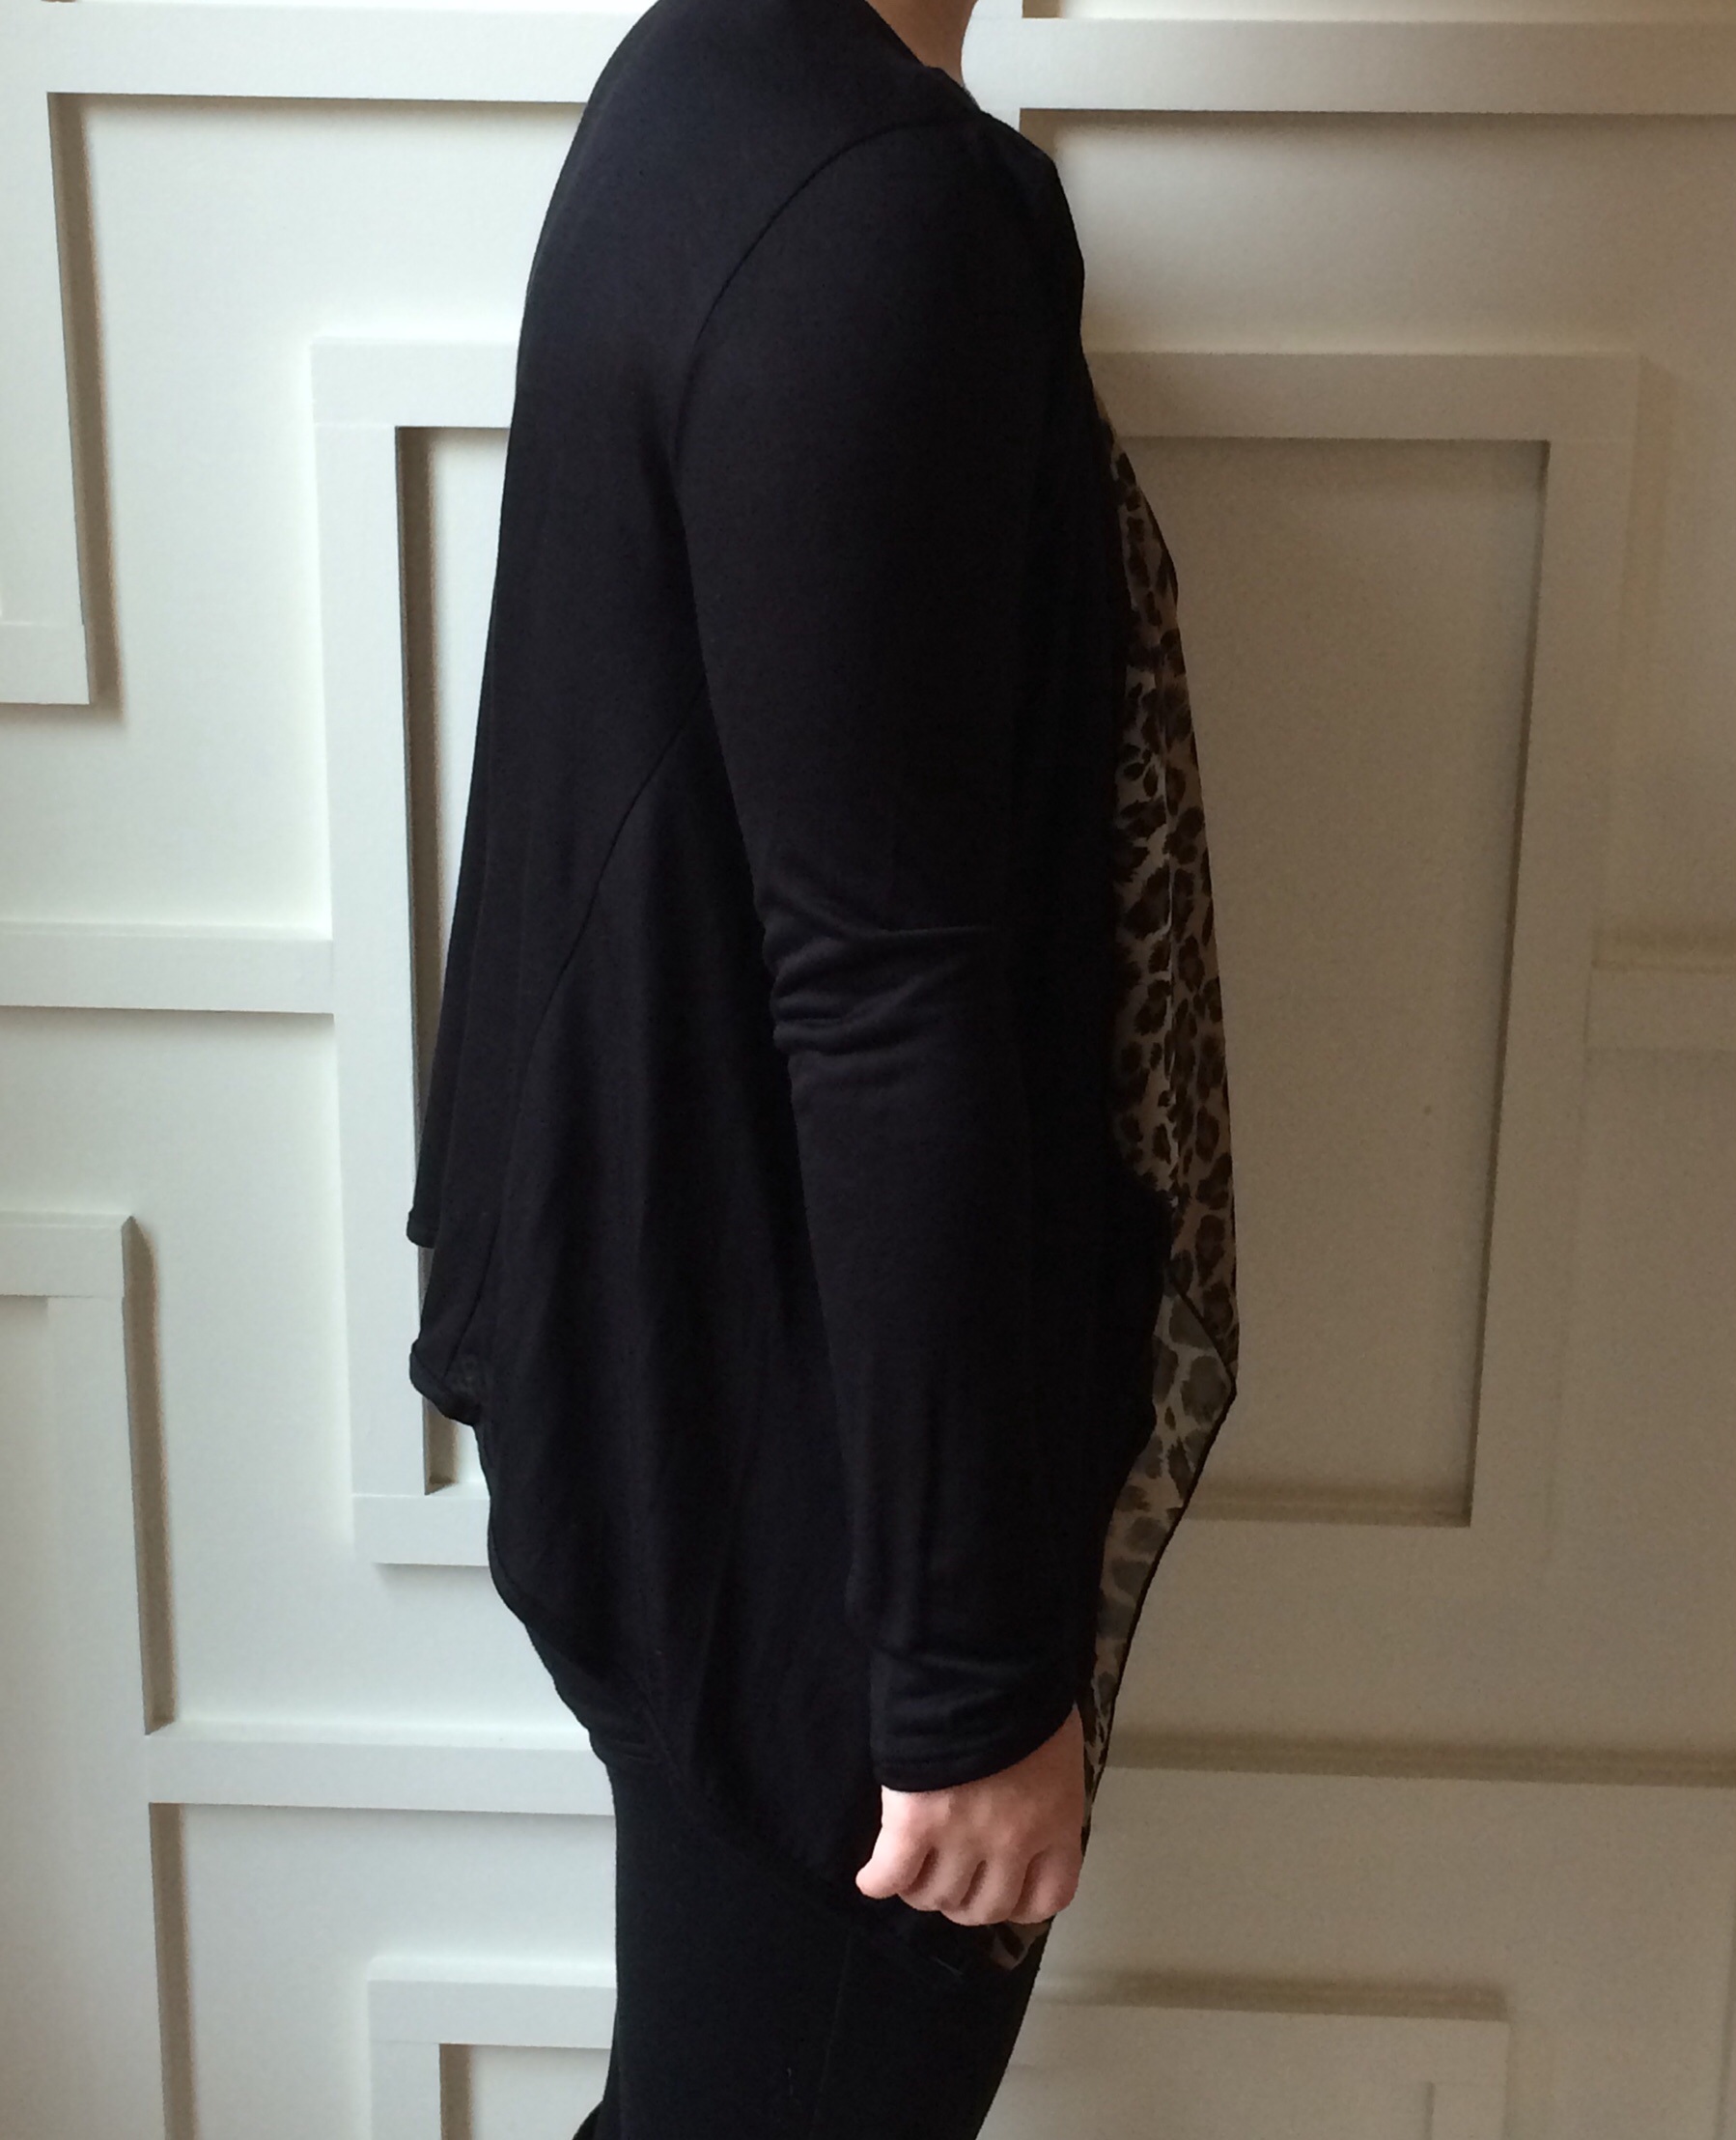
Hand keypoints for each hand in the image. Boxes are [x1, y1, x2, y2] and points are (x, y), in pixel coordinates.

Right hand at [854, 1703, 1084, 1927]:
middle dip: (965, 1900)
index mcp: (1054, 1822)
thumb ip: (1044, 1791)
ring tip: (912, 1872)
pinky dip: (878, 1881)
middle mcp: (1012, 1843)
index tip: (1002, 1890)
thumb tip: (1024, 1805)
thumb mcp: (1055, 1749)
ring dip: (921, 1890)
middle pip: (985, 1907)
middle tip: (950, 1880)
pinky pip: (892, 1874)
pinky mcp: (914, 1824)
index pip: (1047, 1897)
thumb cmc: (1025, 1696)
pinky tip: (873, 1877)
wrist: (979, 1667)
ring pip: (936, 1896)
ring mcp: (961, 1837)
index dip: (1020, 1903)